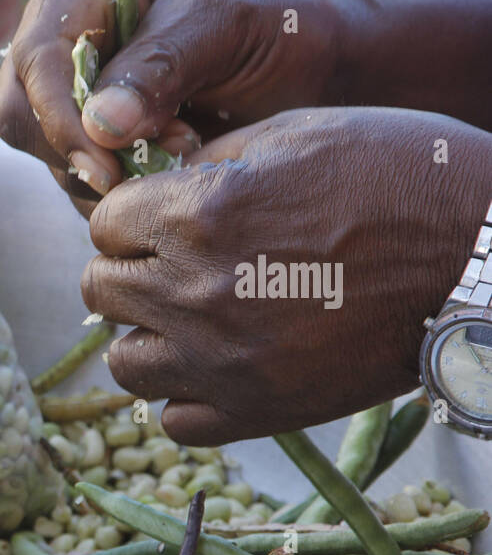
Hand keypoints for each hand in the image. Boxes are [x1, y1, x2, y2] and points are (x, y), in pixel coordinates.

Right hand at [0, 0, 342, 212]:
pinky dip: (119, 194)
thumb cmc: (279, 25)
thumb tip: (101, 126)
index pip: (36, 57)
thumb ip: (162, 67)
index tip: (105, 166)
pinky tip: (170, 172)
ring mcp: (77, 99)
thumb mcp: (228, 26)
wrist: (315, 67)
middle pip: (20, 112)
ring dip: (104, 177)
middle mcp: (67, 43)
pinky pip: (78, 183)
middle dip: (72, 155)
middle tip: (135, 176)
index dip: (59, 116)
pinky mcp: (95, 144)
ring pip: (47, 156)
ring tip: (179, 152)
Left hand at [81, 107, 491, 443]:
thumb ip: (206, 164)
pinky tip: (216, 368)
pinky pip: (175, 421)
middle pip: (100, 292)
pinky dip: (185, 398)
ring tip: (188, 322)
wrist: (478, 258)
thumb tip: (154, 192)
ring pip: (125, 364)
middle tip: (169, 270)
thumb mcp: (296, 133)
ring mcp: (220, 360)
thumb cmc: (397, 177)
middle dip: (129, 274)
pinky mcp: (255, 412)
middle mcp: (193, 291)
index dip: (130, 220)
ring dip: (147, 339)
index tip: (157, 223)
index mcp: (195, 214)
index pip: (103, 226)